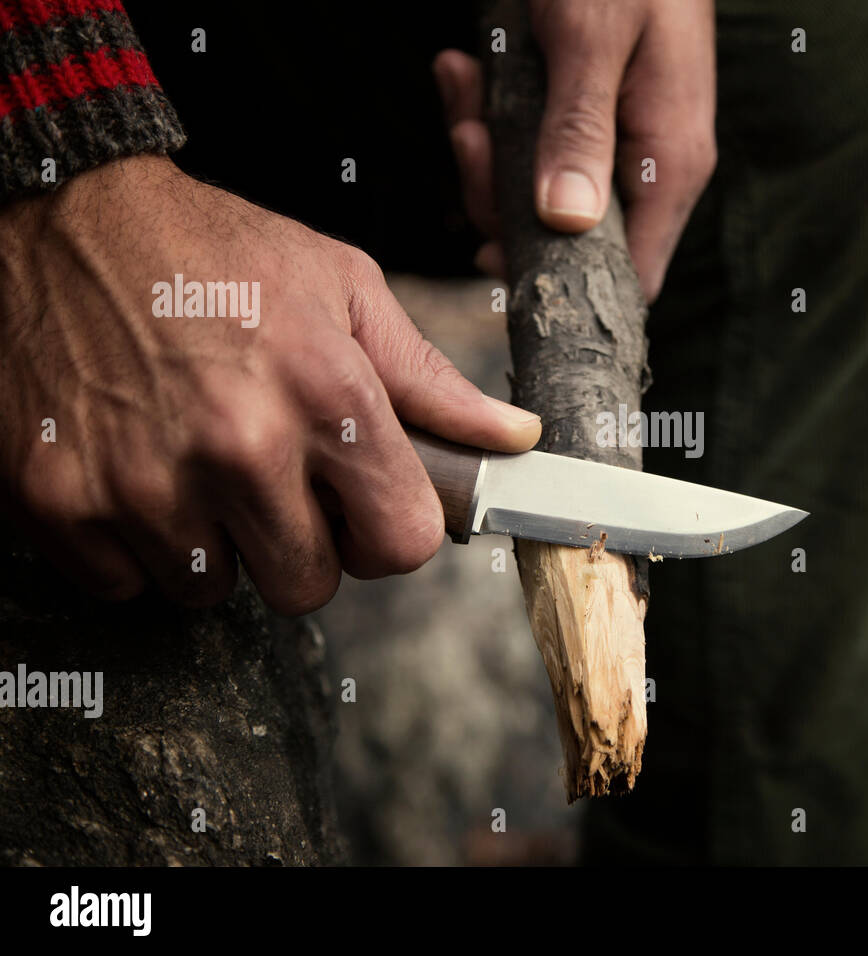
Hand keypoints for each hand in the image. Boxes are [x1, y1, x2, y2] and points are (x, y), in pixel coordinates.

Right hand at [0, 155, 540, 612]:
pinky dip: (134, 545)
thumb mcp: (344, 289)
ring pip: (211, 592)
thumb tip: (512, 438)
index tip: (362, 512)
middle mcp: (240, 445)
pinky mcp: (60, 499)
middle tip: (271, 482)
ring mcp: (145, 479)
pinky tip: (138, 470)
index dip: (386, 534)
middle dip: (299, 546)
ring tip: (198, 464)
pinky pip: (126, 584)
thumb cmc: (218, 251)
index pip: (401, 543)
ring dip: (214, 546)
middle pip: (306, 585)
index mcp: (327, 394)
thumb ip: (429, 380)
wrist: (71, 212)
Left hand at [434, 0, 716, 300]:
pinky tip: (467, 70)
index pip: (634, 275)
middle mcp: (644, 163)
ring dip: (486, 150)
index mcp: (668, 160)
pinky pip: (527, 145)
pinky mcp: (578, 115)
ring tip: (466, 86)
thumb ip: (579, 131)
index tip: (498, 260)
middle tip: (472, 139)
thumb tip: (564, 223)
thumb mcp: (591, 40)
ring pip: (536, 193)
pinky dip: (488, 114)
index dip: (567, 288)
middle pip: (569, 240)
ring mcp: (611, 140)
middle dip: (502, 200)